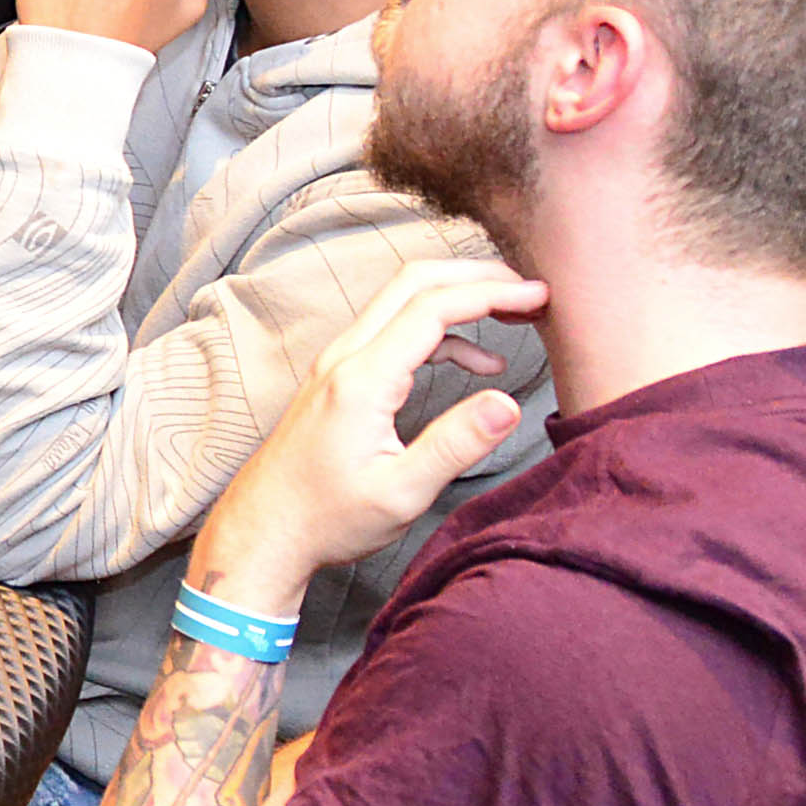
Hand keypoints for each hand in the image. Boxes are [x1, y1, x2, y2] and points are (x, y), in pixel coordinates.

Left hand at [196, 253, 547, 615]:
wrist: (263, 530)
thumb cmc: (327, 519)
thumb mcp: (401, 493)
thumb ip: (456, 445)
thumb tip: (507, 402)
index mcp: (362, 378)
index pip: (432, 306)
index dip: (492, 291)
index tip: (541, 294)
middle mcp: (345, 358)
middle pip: (413, 283)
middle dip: (477, 276)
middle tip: (531, 289)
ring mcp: (339, 364)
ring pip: (402, 303)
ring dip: (459, 299)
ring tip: (517, 316)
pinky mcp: (341, 378)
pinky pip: (394, 333)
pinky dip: (441, 334)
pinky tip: (478, 363)